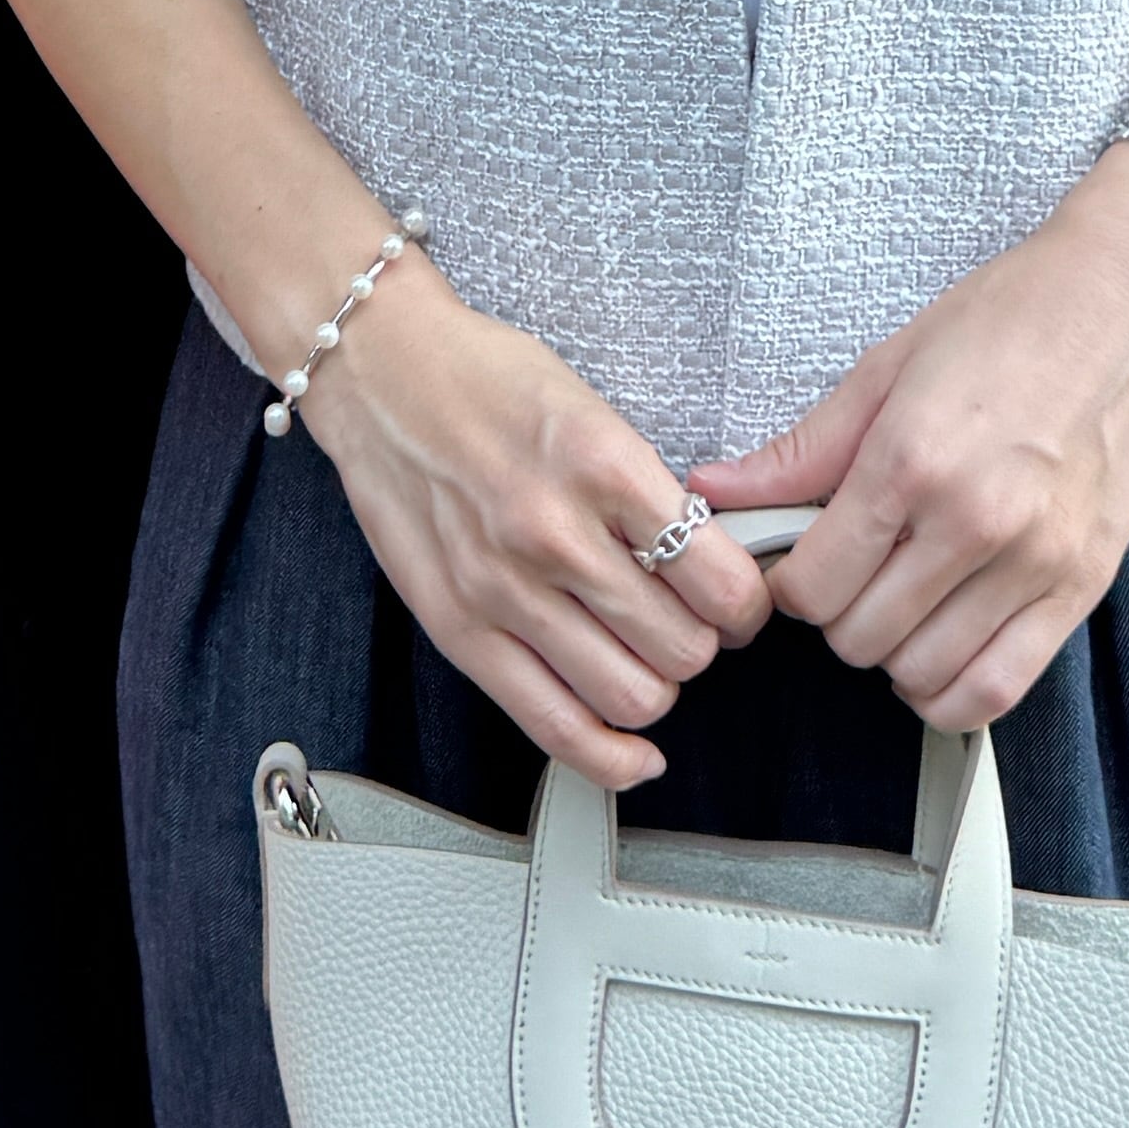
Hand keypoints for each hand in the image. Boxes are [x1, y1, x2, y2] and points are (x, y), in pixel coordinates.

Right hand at [308, 252, 768, 789]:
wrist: (380, 371)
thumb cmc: (483, 379)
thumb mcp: (591, 408)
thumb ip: (648, 491)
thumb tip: (712, 561)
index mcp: (602, 465)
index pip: (720, 581)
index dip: (748, 605)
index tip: (741, 602)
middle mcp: (554, 533)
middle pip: (683, 649)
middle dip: (702, 644)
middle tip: (689, 623)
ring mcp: (502, 588)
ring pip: (631, 696)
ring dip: (657, 686)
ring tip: (645, 656)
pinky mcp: (459, 628)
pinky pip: (553, 724)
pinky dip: (610, 756)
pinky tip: (636, 752)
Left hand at [692, 150, 1128, 733]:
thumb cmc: (1012, 319)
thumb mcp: (888, 367)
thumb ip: (802, 450)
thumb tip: (714, 490)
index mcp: (912, 460)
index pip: (813, 586)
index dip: (788, 584)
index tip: (798, 562)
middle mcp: (974, 522)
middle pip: (860, 638)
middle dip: (837, 614)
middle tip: (851, 572)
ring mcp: (1035, 563)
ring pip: (923, 675)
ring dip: (893, 653)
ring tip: (898, 603)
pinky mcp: (1081, 588)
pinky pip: (998, 691)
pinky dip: (952, 691)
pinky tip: (938, 648)